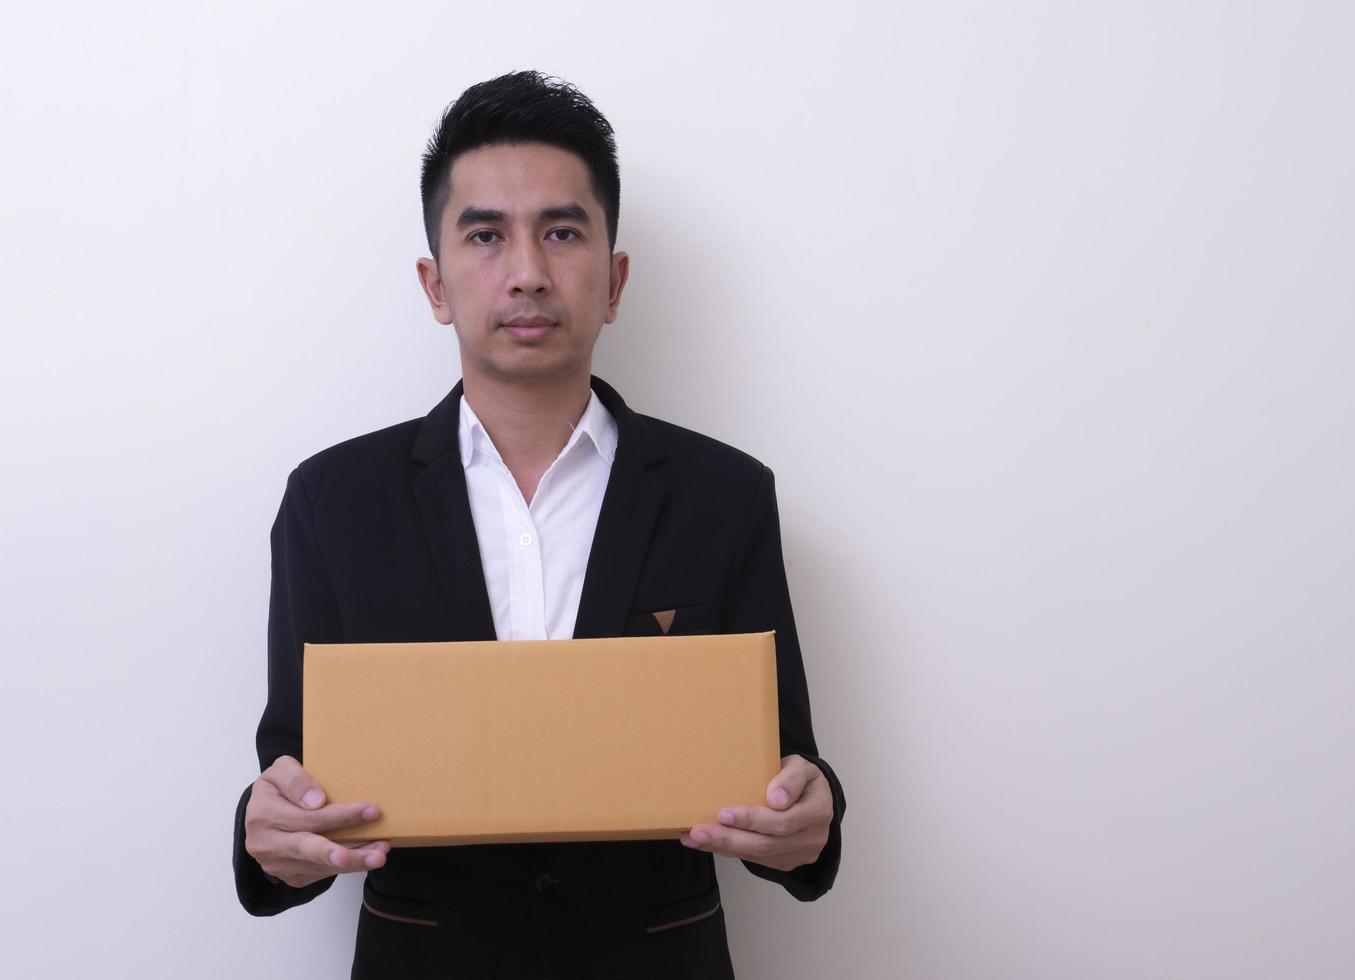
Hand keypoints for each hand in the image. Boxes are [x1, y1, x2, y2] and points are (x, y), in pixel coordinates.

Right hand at [243, 755, 389, 888]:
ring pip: (319, 866)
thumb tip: (316, 801)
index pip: (307, 817)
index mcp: (263, 814)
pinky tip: (366, 856)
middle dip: (345, 853)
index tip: (371, 811)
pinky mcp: (289, 876)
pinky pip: (320, 875)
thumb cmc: (278, 788)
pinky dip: (344, 867)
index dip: (340, 816)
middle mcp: (266, 844)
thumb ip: (295, 780)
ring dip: (353, 862)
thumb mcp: (281, 770)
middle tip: (377, 855)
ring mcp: (276, 864)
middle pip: (310, 849)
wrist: (263, 812)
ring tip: (380, 855)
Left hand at [679, 754, 831, 871]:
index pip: (782, 820)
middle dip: (729, 838)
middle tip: (698, 830)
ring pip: (758, 855)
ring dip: (723, 847)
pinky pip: (755, 859)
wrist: (813, 797)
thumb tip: (776, 800)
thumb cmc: (800, 778)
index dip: (752, 819)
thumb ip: (790, 779)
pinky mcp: (786, 862)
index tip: (723, 813)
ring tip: (694, 837)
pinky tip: (706, 842)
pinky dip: (729, 850)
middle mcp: (813, 837)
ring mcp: (800, 854)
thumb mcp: (801, 767)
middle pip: (767, 843)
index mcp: (818, 810)